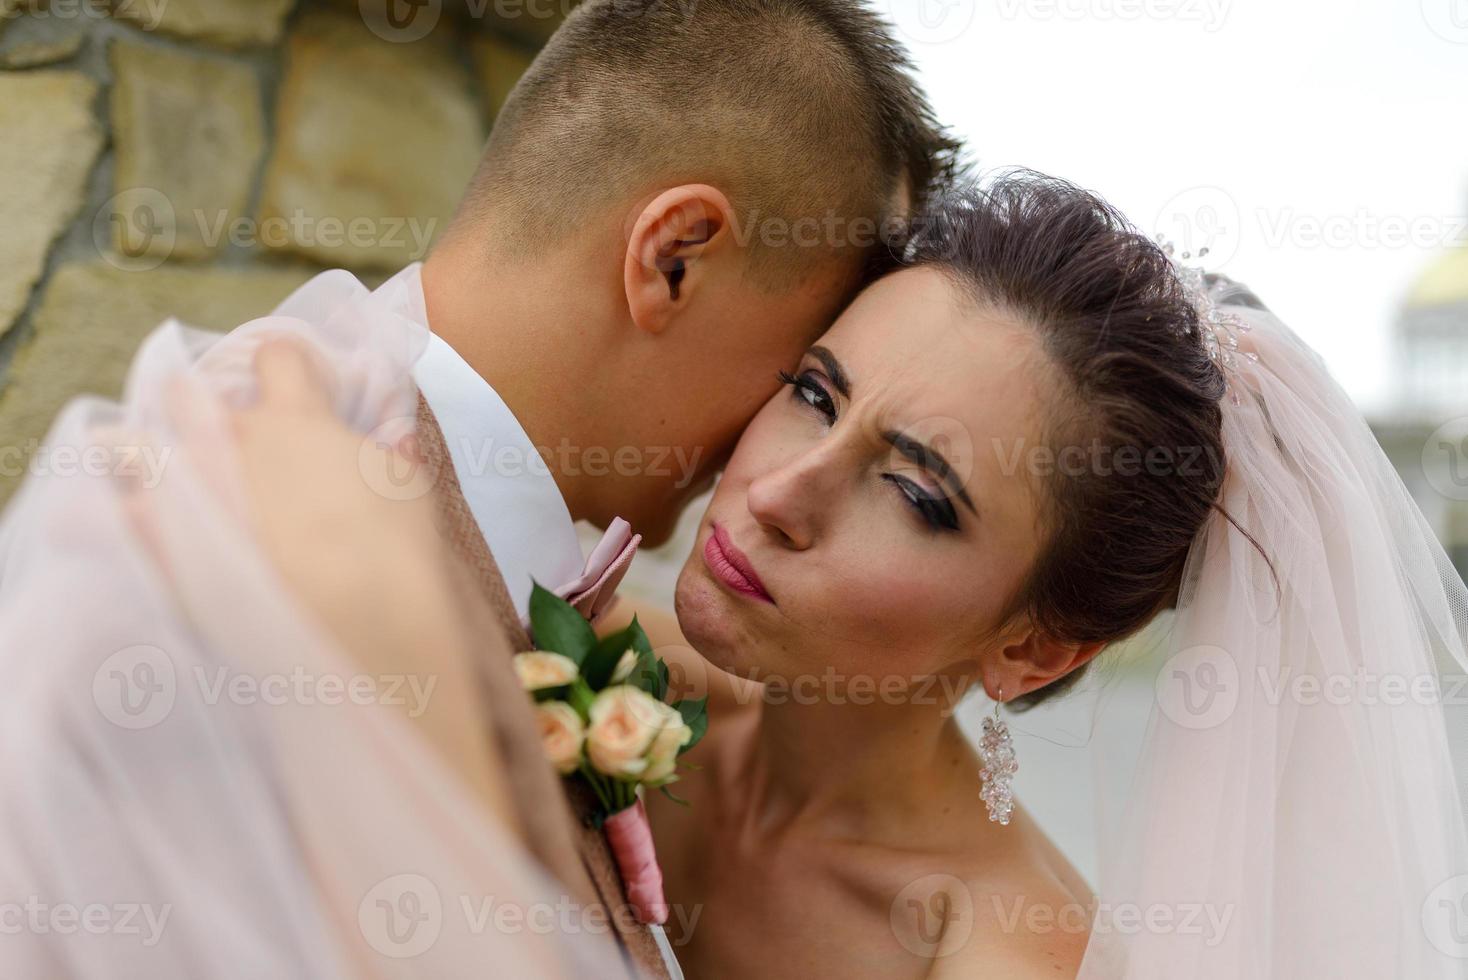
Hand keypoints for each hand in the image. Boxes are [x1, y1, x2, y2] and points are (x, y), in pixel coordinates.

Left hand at [156, 336, 516, 829]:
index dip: (286, 365)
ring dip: (141, 454)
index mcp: (295, 418)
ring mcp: (194, 494)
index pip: (276, 355)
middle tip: (218, 433)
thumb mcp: (408, 486)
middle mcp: (234, 443)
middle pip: (188, 394)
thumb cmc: (398, 548)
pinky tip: (134, 522)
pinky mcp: (168, 551)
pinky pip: (125, 519)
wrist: (366, 626)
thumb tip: (390, 439)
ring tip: (148, 470)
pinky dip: (130, 517)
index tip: (296, 383)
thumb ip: (388, 452)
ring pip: (132, 448)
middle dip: (196, 406)